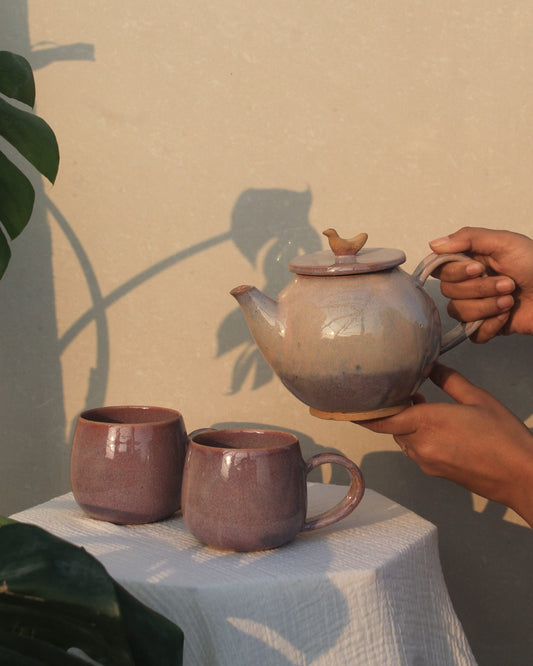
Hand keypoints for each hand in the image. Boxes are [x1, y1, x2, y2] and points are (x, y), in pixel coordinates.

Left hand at [358, 364, 532, 526]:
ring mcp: (427, 462)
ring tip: (421, 402)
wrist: (522, 477)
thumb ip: (450, 381)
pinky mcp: (435, 471)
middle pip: (392, 428)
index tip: (349, 404)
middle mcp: (420, 445)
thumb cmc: (503, 436)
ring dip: (406, 423)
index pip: (382, 420)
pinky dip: (417, 436)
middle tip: (400, 390)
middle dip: (393, 411)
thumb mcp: (478, 399)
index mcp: (427, 423)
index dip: (362, 413)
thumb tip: (432, 367)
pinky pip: (416, 450)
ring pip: (403, 439)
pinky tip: (436, 425)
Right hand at [429, 226, 532, 341]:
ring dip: (487, 306)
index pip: (441, 270)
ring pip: (459, 313)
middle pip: (449, 292)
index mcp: (469, 262)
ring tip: (511, 300)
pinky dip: (490, 326)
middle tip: (508, 284)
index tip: (479, 268)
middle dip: (480, 289)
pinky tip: (507, 317)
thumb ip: (468, 238)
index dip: (456, 273)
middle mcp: (468, 284)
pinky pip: (472, 333)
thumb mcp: (504, 242)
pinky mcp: (485, 327)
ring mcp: (476, 307)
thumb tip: (433, 244)